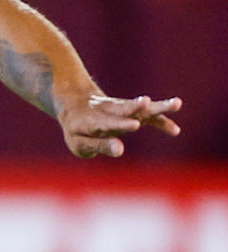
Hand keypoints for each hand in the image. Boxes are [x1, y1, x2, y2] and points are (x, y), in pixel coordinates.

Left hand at [59, 93, 180, 157]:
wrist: (76, 103)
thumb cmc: (77, 130)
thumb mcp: (80, 142)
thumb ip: (99, 145)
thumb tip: (120, 150)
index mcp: (92, 120)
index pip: (106, 122)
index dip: (120, 124)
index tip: (135, 125)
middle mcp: (108, 111)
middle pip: (124, 108)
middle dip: (136, 107)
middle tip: (147, 102)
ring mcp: (122, 109)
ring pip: (140, 107)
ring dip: (157, 106)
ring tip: (176, 103)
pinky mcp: (132, 110)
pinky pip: (149, 116)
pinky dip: (161, 122)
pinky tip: (175, 131)